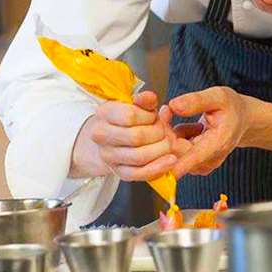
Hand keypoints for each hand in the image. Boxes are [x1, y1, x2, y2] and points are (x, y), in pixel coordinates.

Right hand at [70, 91, 185, 180]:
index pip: (129, 116)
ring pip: (139, 157)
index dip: (148, 117)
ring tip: (168, 143)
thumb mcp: (135, 105)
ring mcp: (108, 155)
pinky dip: (158, 168)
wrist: (110, 139)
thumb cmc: (127, 120)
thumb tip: (150, 97)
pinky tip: (170, 161)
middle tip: (165, 131)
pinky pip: (139, 174)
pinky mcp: (119, 172)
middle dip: (158, 134)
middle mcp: (101, 135)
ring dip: (161, 150)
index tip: (154, 117)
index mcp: (104, 113)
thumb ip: (144, 100)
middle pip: (136, 137)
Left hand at [168, 87, 249, 177]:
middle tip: (167, 110)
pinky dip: (174, 140)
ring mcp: (201, 165)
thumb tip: (173, 105)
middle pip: (176, 153)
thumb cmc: (232, 108)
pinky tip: (187, 129)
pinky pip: (174, 154)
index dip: (175, 162)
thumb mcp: (218, 96)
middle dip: (166, 131)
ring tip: (185, 118)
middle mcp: (210, 160)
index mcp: (219, 143)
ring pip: (173, 154)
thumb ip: (196, 101)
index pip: (194, 157)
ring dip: (171, 134)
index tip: (160, 164)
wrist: (242, 120)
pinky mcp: (194, 166)